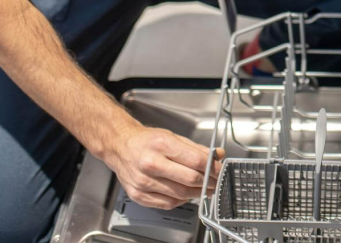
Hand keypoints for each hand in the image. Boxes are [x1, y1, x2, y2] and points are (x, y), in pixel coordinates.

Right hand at [103, 123, 223, 209]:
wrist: (120, 147)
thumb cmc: (146, 141)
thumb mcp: (173, 137)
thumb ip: (196, 148)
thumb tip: (217, 155)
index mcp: (162, 145)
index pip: (196, 161)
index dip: (212, 168)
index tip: (219, 170)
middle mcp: (151, 164)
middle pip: (190, 179)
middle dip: (208, 182)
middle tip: (215, 182)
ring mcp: (143, 181)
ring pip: (180, 194)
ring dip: (197, 193)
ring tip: (204, 189)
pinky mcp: (138, 195)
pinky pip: (167, 204)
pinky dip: (181, 201)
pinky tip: (186, 194)